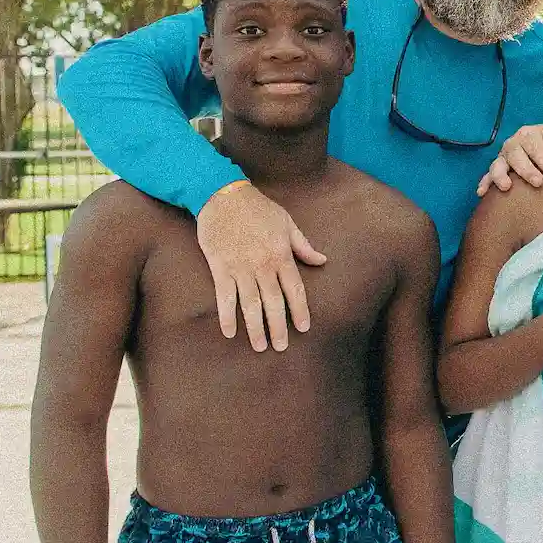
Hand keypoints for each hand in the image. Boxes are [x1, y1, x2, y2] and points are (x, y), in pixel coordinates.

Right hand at [197, 182, 327, 351]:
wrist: (223, 195)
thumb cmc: (258, 208)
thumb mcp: (287, 222)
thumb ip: (303, 245)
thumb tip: (322, 260)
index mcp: (281, 255)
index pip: (295, 289)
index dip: (300, 310)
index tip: (303, 328)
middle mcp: (262, 265)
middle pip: (274, 302)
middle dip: (278, 326)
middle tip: (280, 347)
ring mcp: (240, 267)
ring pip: (250, 303)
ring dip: (255, 327)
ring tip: (259, 346)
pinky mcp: (220, 266)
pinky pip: (224, 296)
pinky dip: (227, 315)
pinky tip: (230, 331)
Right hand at [479, 124, 542, 193]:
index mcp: (530, 134)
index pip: (535, 145)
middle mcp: (514, 144)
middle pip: (515, 154)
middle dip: (526, 169)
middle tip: (538, 182)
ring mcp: (504, 157)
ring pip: (498, 164)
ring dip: (501, 175)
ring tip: (506, 187)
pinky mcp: (498, 170)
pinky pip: (488, 175)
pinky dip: (485, 183)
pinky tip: (481, 192)